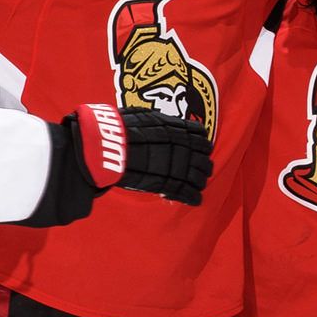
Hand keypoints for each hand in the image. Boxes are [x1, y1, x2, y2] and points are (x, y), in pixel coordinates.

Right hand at [72, 104, 213, 205]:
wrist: (112, 145)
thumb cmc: (122, 127)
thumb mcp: (144, 117)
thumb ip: (157, 122)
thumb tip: (154, 121)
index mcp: (178, 128)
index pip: (201, 135)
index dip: (199, 144)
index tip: (196, 149)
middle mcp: (184, 146)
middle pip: (204, 158)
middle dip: (201, 165)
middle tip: (196, 170)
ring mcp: (179, 165)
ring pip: (200, 177)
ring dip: (198, 182)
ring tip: (194, 186)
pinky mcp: (170, 183)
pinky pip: (190, 193)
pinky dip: (193, 197)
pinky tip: (193, 200)